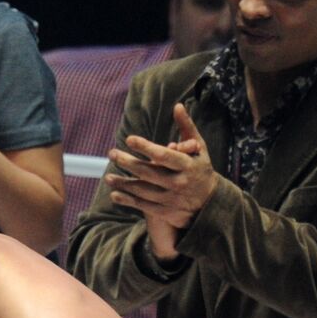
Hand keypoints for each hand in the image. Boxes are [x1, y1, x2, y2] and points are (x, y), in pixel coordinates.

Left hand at [104, 104, 216, 232]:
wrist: (209, 204)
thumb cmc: (200, 169)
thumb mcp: (199, 149)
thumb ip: (187, 128)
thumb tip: (178, 106)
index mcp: (188, 165)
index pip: (164, 155)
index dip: (146, 147)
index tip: (129, 139)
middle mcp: (179, 183)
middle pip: (149, 172)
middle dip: (128, 163)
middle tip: (112, 153)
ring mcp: (171, 199)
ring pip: (143, 190)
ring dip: (123, 183)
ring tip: (107, 177)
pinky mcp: (165, 211)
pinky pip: (143, 205)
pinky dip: (127, 200)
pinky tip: (114, 194)